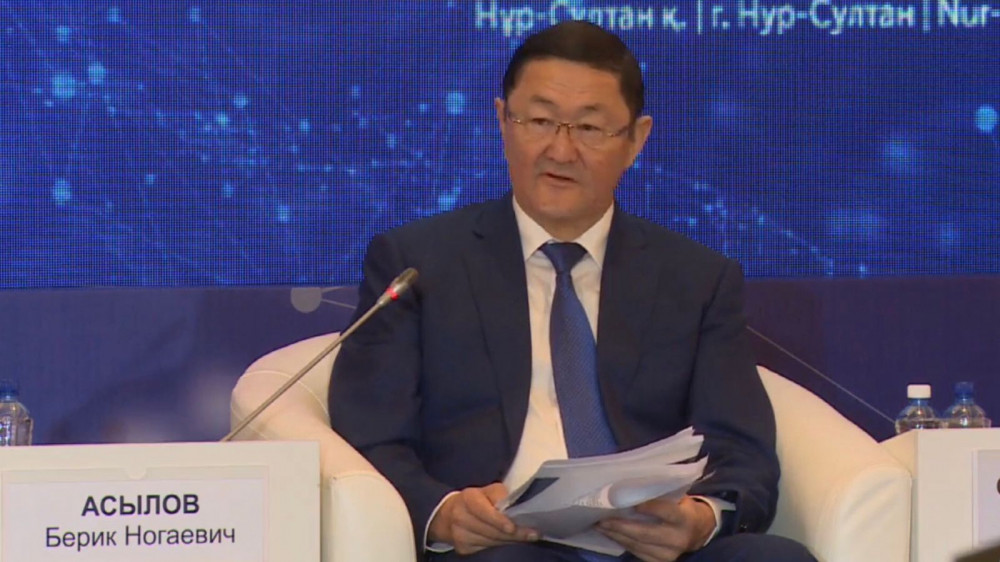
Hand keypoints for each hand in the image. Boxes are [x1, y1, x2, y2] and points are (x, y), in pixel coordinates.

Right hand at [427, 482, 539, 554]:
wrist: (449, 514)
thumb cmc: (477, 500)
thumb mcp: (488, 491)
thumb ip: (501, 496)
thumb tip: (519, 507)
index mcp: (468, 497)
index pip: (483, 510)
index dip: (498, 520)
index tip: (512, 527)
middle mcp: (460, 516)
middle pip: (489, 529)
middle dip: (513, 533)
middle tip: (533, 534)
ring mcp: (459, 534)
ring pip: (490, 541)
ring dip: (510, 540)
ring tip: (527, 537)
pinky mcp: (462, 548)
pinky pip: (486, 548)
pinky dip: (501, 545)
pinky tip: (510, 541)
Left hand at [596, 496, 715, 561]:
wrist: (699, 531)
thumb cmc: (683, 507)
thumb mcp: (679, 497)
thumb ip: (660, 494)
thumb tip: (630, 486)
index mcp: (684, 518)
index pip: (666, 512)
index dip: (648, 508)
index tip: (629, 502)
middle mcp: (678, 539)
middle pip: (645, 533)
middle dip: (620, 526)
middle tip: (600, 519)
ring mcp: (669, 554)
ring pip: (637, 545)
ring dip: (615, 535)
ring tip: (599, 526)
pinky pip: (637, 552)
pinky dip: (622, 542)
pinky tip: (611, 534)